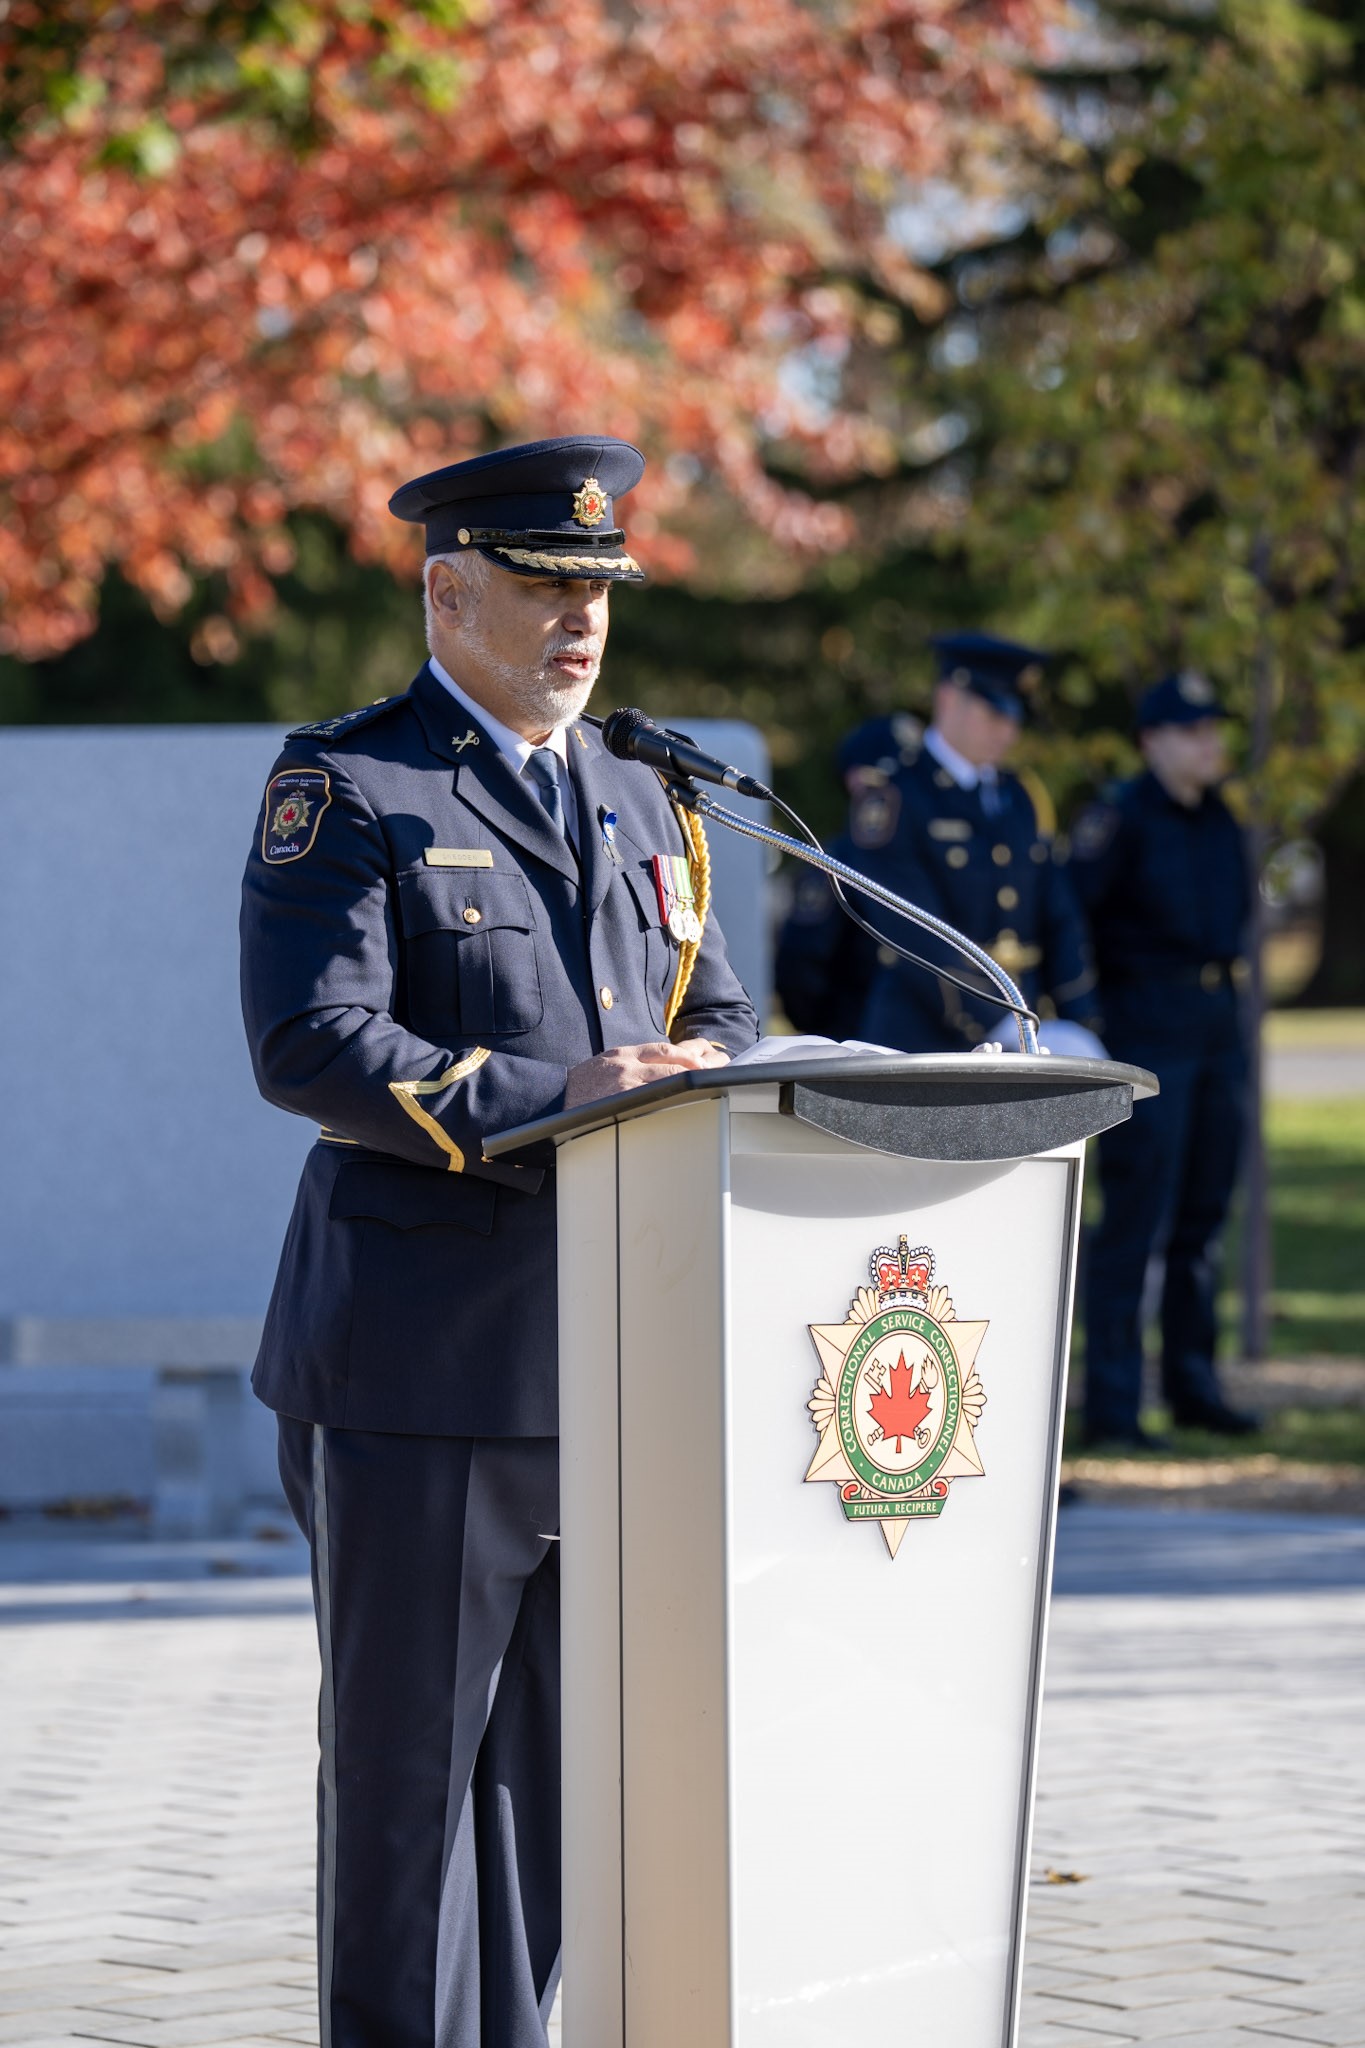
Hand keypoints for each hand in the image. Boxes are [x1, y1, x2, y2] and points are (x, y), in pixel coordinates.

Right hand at [563, 1037, 729, 1108]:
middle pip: (669, 1061)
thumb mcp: (603, 1066)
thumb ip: (627, 1065)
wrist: (552, 1099)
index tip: (699, 1059)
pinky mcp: (621, 1100)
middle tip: (713, 1071)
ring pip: (666, 1078)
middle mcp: (625, 1064)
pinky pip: (653, 1096)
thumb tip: (655, 1070)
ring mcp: (625, 1083)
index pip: (660, 1048)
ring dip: (689, 1080)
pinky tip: (686, 1100)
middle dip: (694, 1066)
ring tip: (706, 1084)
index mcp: (621, 1054)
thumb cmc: (578, 1088)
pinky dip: (672, 1097)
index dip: (684, 1054)